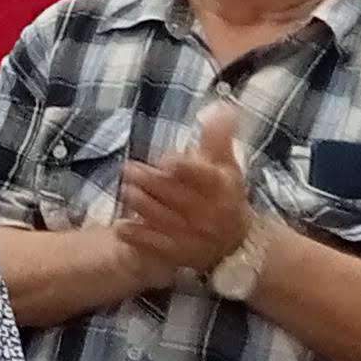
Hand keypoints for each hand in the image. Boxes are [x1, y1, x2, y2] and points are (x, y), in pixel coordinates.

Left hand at [115, 103, 253, 275]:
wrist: (238, 244)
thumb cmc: (226, 196)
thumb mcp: (228, 165)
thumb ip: (219, 137)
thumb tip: (222, 106)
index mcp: (221, 188)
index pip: (202, 177)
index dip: (183, 167)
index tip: (166, 160)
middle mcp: (209, 213)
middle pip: (176, 195)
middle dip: (150, 181)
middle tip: (128, 169)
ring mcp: (192, 236)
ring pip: (163, 218)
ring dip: (141, 204)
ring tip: (126, 191)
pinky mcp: (178, 254)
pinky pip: (155, 246)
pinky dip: (137, 236)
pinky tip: (121, 227)